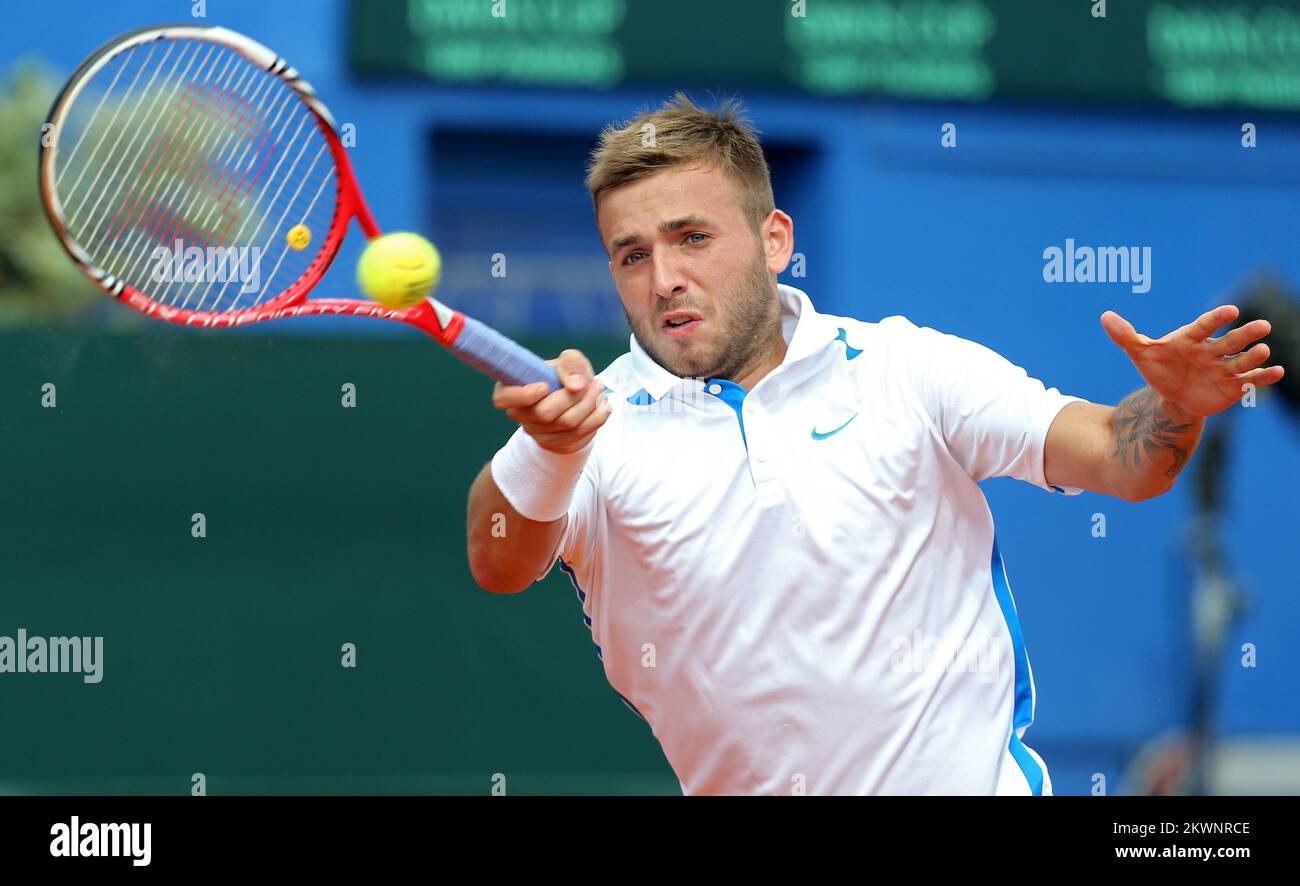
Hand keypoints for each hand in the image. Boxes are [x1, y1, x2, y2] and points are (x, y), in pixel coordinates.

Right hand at [490, 349, 610, 453]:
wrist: (576, 400)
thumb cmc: (565, 377)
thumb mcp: (569, 361)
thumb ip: (570, 363)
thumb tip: (575, 384)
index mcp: (512, 389)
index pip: (503, 399)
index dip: (523, 395)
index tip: (545, 386)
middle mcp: (520, 413)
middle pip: (545, 412)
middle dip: (574, 396)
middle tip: (592, 383)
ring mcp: (536, 432)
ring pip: (567, 423)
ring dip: (590, 405)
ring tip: (599, 390)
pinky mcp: (555, 444)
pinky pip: (579, 434)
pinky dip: (597, 418)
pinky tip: (603, 406)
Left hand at [1101, 305, 1285, 418]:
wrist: (1174, 395)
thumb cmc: (1160, 368)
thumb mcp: (1141, 353)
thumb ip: (1125, 335)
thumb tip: (1104, 316)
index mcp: (1192, 338)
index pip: (1205, 326)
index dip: (1217, 319)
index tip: (1231, 311)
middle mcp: (1213, 350)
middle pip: (1230, 340)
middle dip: (1245, 334)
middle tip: (1262, 326)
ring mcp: (1225, 367)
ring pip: (1243, 360)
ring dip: (1254, 355)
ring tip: (1264, 350)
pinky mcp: (1234, 385)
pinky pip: (1252, 380)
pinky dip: (1264, 376)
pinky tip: (1277, 371)